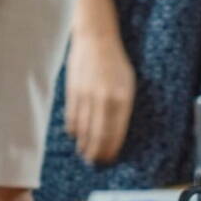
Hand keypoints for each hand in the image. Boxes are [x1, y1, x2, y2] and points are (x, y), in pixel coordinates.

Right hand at [65, 30, 135, 164]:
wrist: (95, 39)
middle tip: (95, 161)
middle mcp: (103, 99)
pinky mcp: (72, 91)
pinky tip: (75, 135)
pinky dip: (73, 130)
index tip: (109, 158)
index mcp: (121, 98)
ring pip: (82, 129)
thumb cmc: (115, 62)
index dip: (111, 149)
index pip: (115, 133)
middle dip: (96, 152)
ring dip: (83, 144)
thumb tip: (115, 131)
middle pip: (97, 135)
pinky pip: (71, 117)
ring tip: (84, 153)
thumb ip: (123, 107)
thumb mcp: (128, 83)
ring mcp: (86, 95)